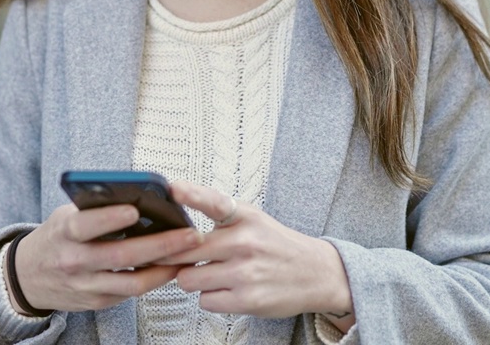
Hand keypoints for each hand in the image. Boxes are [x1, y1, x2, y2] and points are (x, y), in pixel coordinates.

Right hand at [14, 203, 204, 312]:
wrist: (28, 277)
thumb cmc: (56, 237)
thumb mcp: (65, 216)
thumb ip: (94, 209)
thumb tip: (137, 197)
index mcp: (64, 232)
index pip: (85, 225)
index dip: (109, 219)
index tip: (135, 210)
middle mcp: (74, 261)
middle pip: (120, 255)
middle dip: (160, 245)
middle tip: (191, 234)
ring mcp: (86, 285)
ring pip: (132, 281)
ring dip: (165, 269)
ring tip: (190, 254)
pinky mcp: (96, 302)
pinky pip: (130, 292)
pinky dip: (153, 279)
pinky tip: (171, 266)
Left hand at [156, 181, 353, 322]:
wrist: (315, 273)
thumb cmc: (275, 244)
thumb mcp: (252, 218)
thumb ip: (217, 216)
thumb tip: (175, 223)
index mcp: (245, 217)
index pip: (215, 201)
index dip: (192, 194)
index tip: (174, 188)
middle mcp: (245, 242)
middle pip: (185, 250)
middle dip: (177, 257)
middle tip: (183, 257)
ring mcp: (245, 273)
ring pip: (189, 279)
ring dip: (195, 279)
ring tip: (214, 274)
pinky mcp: (247, 300)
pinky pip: (205, 301)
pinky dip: (210, 297)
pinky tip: (226, 289)